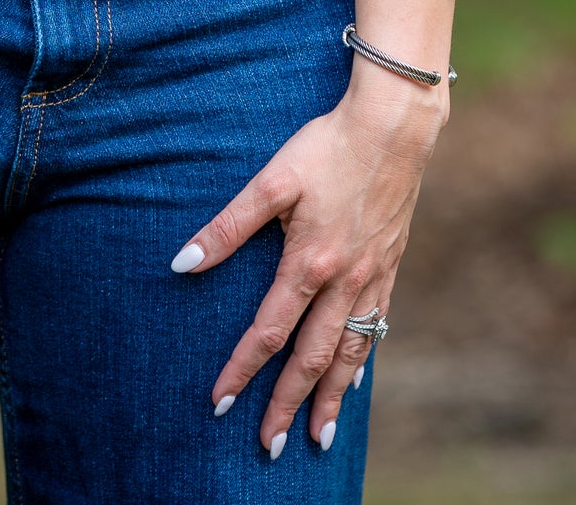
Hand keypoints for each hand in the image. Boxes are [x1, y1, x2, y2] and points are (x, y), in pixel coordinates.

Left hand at [169, 83, 445, 455]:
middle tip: (268, 448)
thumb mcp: (271, 179)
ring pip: (349, 353)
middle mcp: (344, 281)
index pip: (268, 331)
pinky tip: (354, 379)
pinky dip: (362, 361)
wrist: (393, 127)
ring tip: (318, 437)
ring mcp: (372, 277)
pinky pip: (376, 328)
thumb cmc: (326, 146)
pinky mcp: (390, 265)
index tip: (220, 404)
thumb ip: (228, 226)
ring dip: (331, 398)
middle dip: (287, 405)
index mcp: (309, 263)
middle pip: (311, 358)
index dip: (242, 370)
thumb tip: (182, 262)